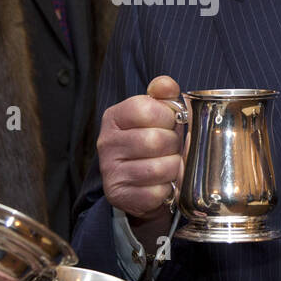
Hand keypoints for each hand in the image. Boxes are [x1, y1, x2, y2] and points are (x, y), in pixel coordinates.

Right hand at [97, 75, 184, 232]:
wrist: (137, 181)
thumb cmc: (150, 141)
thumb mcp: (155, 113)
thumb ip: (163, 95)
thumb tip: (167, 85)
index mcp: (114, 117)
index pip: (146, 109)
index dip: (167, 116)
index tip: (169, 122)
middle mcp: (106, 143)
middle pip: (156, 140)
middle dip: (173, 145)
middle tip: (170, 147)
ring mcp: (110, 171)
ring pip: (160, 168)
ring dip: (173, 168)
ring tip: (168, 165)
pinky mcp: (118, 195)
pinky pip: (156, 192)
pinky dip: (166, 190)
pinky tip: (160, 183)